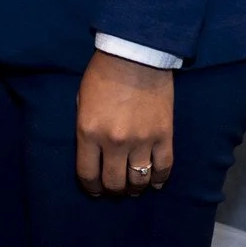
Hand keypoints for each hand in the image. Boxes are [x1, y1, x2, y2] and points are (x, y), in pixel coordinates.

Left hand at [75, 49, 173, 196]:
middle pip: (114, 182)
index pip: (88, 174)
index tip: (94, 190)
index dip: (91, 188)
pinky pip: (163, 168)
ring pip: (139, 180)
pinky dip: (159, 180)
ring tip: (134, 188)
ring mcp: (141, 141)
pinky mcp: (164, 136)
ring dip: (135, 188)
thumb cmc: (103, 75)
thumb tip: (92, 153)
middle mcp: (114, 142)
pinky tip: (155, 183)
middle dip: (113, 190)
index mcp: (88, 133)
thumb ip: (86, 129)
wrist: (135, 56)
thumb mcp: (82, 102)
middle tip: (115, 189)